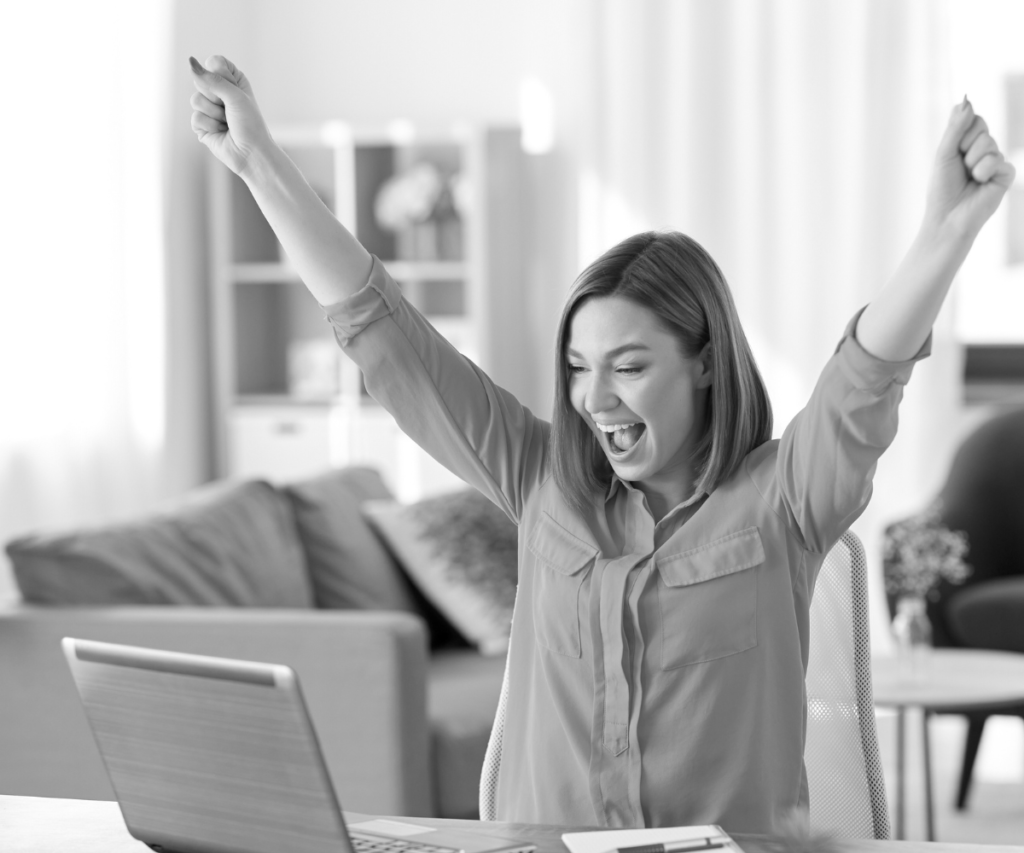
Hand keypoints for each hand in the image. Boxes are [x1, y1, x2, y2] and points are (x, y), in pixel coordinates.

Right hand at [189, 55, 271, 178]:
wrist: (251, 154)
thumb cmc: (250, 124)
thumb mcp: (236, 96)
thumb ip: (213, 79)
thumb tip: (191, 63)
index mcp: (233, 80)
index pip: (214, 62)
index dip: (221, 74)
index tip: (234, 89)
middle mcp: (220, 92)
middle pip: (201, 79)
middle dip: (216, 96)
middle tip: (230, 109)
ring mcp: (209, 108)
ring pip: (195, 100)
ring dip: (214, 114)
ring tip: (227, 123)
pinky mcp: (202, 125)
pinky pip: (195, 117)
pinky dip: (210, 126)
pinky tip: (221, 132)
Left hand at [924, 98, 1015, 241]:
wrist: (947, 219)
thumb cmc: (942, 189)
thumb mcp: (944, 154)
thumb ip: (956, 127)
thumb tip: (966, 100)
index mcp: (968, 144)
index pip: (973, 118)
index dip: (961, 130)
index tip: (953, 149)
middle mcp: (984, 150)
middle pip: (982, 127)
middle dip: (965, 146)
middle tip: (960, 166)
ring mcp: (996, 162)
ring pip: (989, 143)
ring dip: (972, 161)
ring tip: (969, 178)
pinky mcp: (1006, 175)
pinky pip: (998, 160)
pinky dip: (984, 171)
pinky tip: (980, 183)